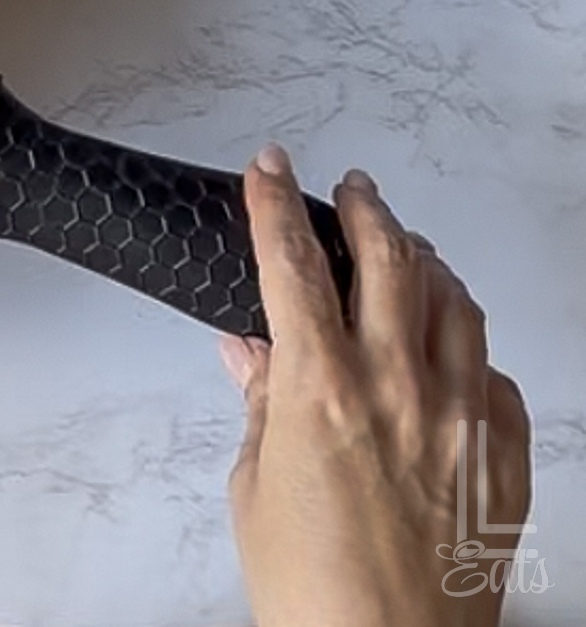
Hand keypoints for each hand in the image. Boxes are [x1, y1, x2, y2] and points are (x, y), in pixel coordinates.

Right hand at [220, 147, 532, 626]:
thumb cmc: (314, 588)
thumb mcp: (255, 487)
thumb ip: (261, 404)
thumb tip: (250, 354)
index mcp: (320, 388)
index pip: (292, 262)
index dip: (274, 203)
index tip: (268, 168)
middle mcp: (397, 387)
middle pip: (388, 256)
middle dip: (366, 206)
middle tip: (351, 188)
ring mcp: (460, 417)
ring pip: (454, 300)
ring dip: (424, 260)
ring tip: (404, 248)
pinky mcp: (502, 455)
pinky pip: (492, 370)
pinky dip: (466, 342)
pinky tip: (449, 345)